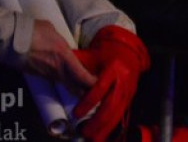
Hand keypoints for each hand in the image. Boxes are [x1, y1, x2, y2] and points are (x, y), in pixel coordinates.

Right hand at [25, 20, 96, 93]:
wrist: (11, 38)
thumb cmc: (34, 30)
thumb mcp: (54, 32)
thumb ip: (61, 41)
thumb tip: (62, 44)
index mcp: (65, 58)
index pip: (83, 78)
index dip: (93, 84)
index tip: (100, 84)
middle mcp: (56, 70)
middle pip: (75, 88)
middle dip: (85, 91)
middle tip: (93, 88)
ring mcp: (45, 74)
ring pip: (64, 83)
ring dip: (73, 84)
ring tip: (81, 81)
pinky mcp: (36, 75)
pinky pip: (53, 78)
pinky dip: (61, 78)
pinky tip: (63, 72)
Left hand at [74, 26, 150, 141]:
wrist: (128, 53)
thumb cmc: (106, 55)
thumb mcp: (91, 56)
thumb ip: (77, 66)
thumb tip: (58, 69)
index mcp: (114, 68)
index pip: (100, 87)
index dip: (88, 102)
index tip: (76, 113)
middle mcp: (124, 79)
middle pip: (111, 104)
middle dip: (98, 120)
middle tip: (85, 131)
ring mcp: (129, 89)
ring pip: (118, 111)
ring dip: (106, 127)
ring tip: (94, 138)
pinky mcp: (130, 97)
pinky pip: (122, 113)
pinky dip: (113, 126)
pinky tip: (105, 135)